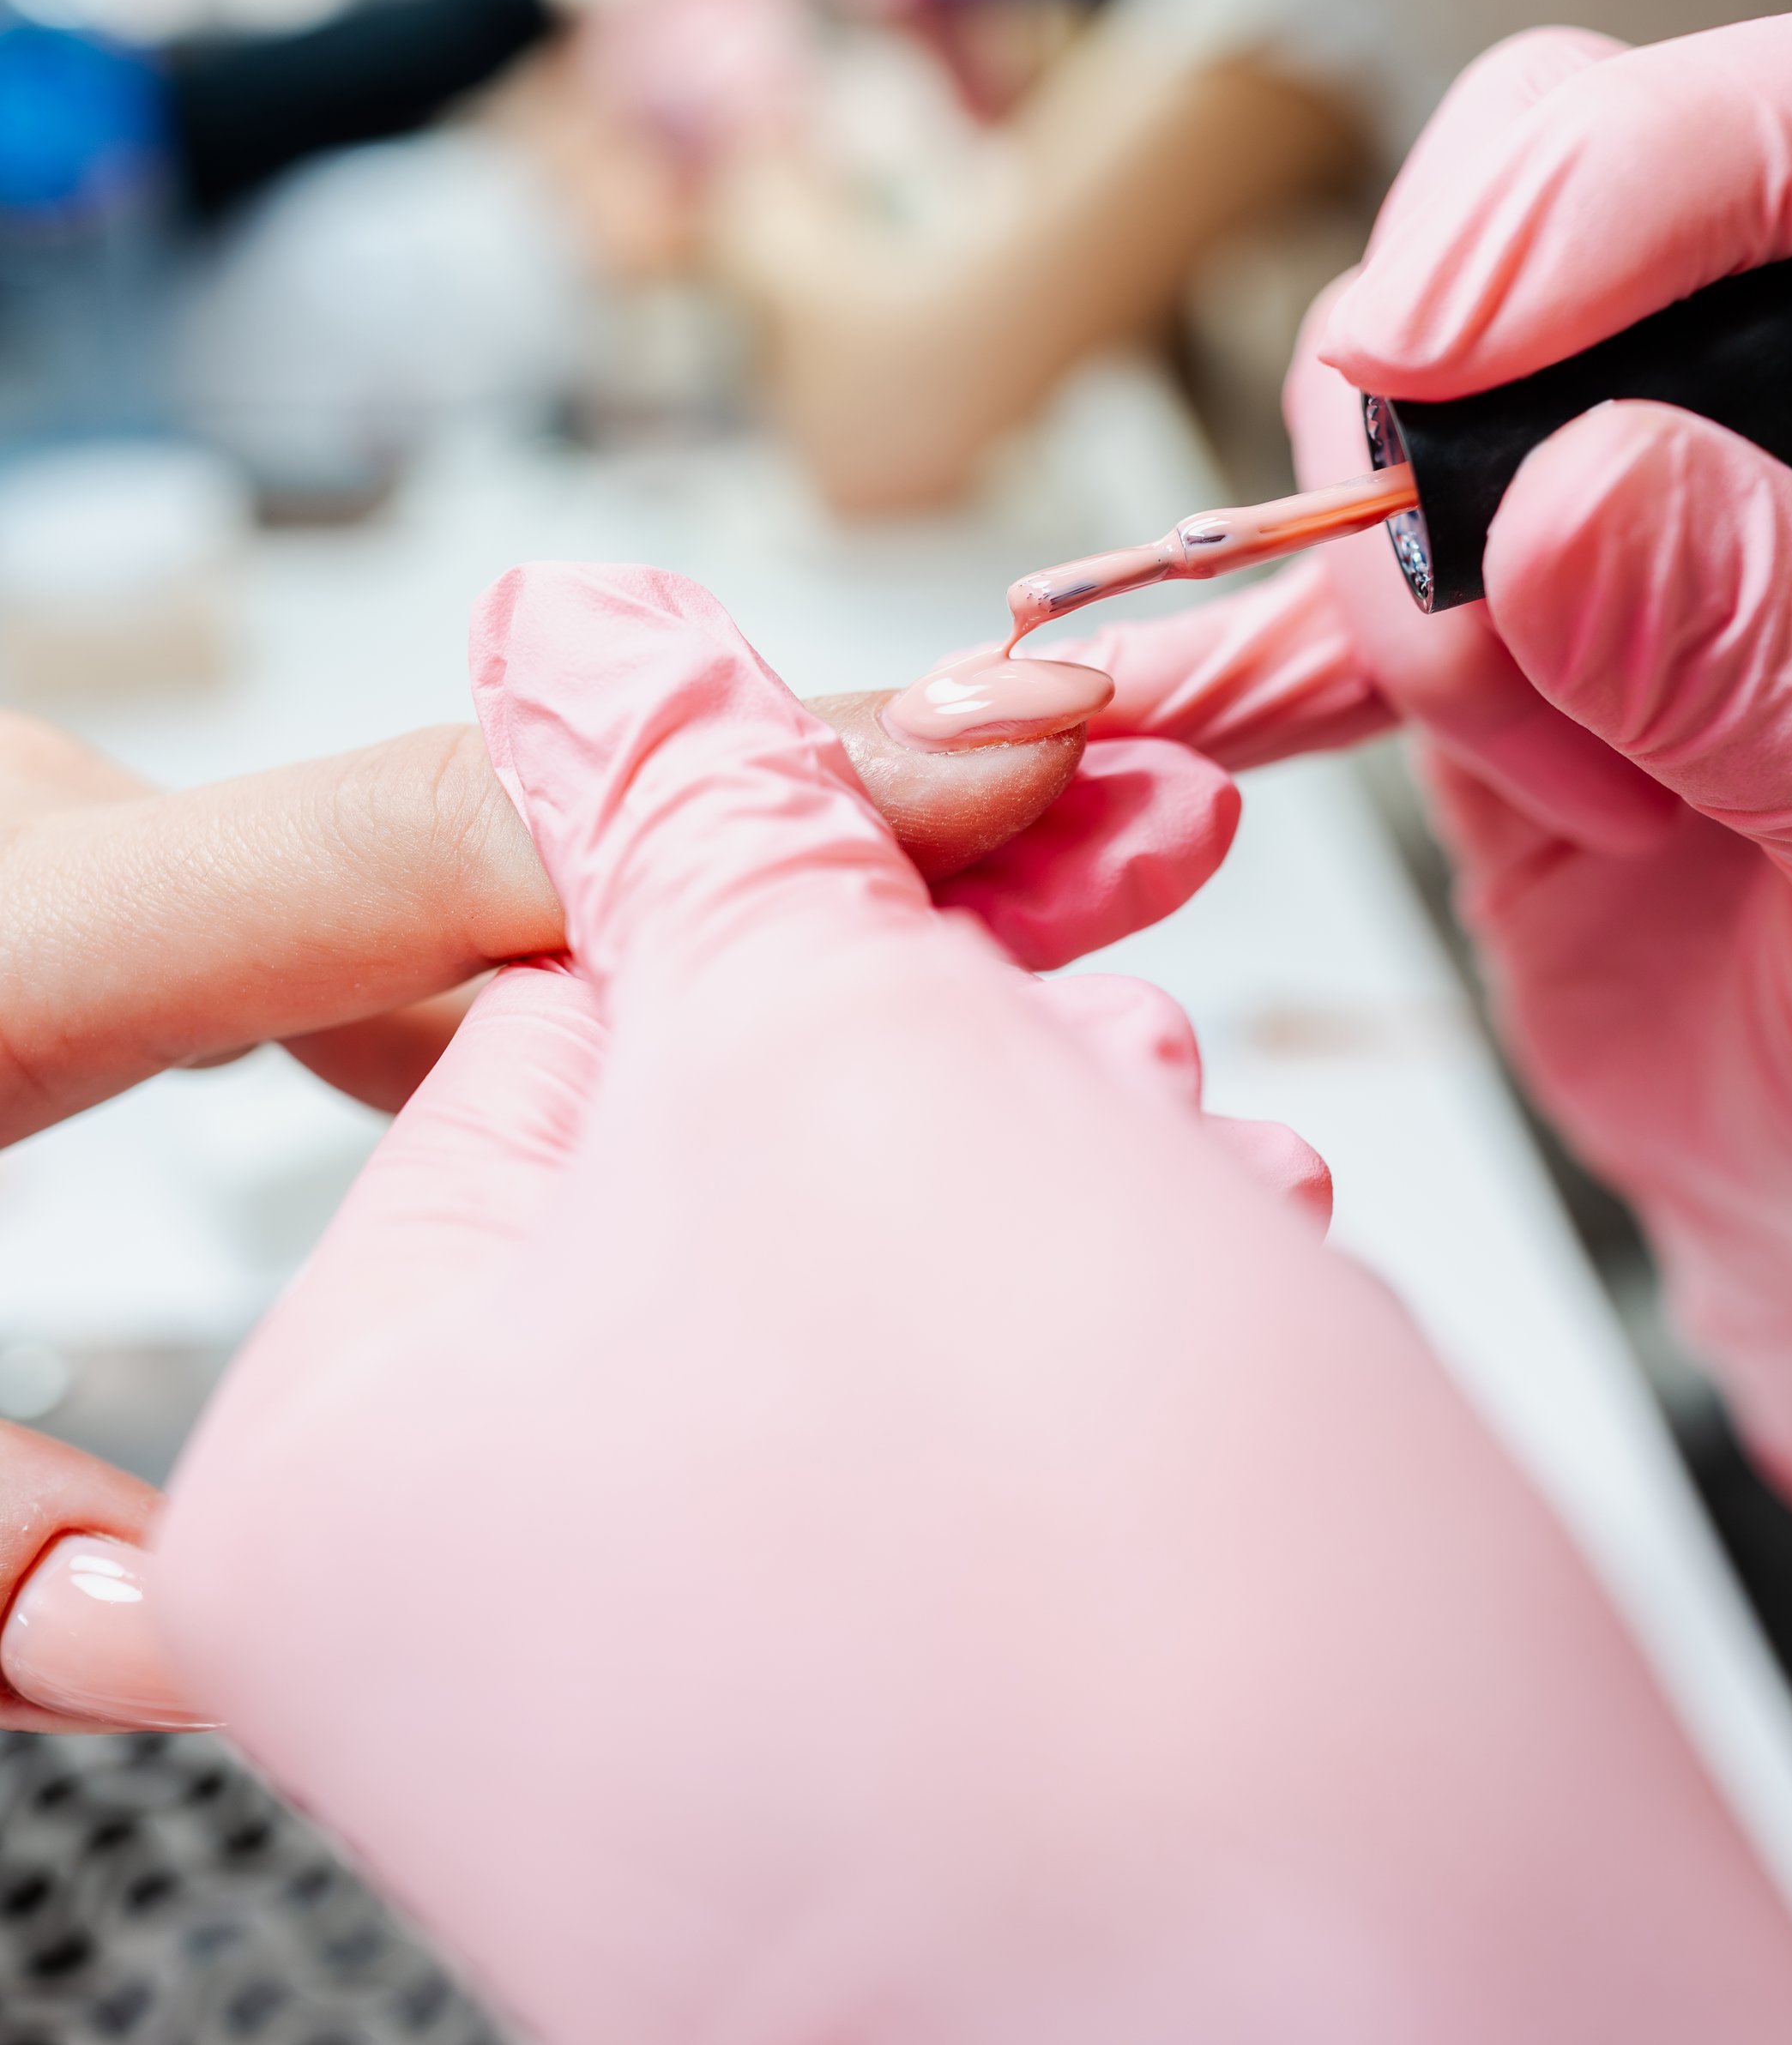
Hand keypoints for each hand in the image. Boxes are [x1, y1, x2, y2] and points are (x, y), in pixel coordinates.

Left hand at [0, 683, 1233, 1728]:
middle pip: (520, 828)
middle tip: (1102, 790)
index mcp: (14, 961)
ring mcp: (98, 830)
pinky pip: (376, 902)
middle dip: (823, 821)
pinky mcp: (105, 866)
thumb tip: (169, 1619)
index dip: (748, 797)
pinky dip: (547, 948)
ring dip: (717, 896)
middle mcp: (79, 844)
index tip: (1008, 753)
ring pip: (473, 860)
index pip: (449, 850)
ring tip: (987, 892)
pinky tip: (681, 1013)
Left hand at [153, 566, 1791, 2043]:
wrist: (1365, 2025)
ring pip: (850, 1277)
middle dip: (958, 1022)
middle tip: (1150, 951)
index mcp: (329, 1440)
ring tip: (1205, 1161)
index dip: (814, 842)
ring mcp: (653, 1664)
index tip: (1030, 760)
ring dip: (1047, 1164)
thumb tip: (579, 630)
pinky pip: (921, 1429)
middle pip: (718, 1137)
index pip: (556, 988)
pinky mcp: (837, 1714)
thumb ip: (663, 816)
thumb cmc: (1050, 1628)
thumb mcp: (815, 1066)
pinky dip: (1066, 1323)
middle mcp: (457, 1586)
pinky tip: (1198, 1279)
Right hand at [1088, 1, 1791, 1548]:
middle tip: (1490, 610)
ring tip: (1583, 794)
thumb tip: (1577, 500)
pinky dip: (1243, 650)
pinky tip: (1187, 712)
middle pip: (1585, 181)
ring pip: (1417, 366)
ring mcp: (1636, 492)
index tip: (1482, 333)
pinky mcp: (1492, 618)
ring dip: (1413, 587)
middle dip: (1475, 388)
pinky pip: (1325, 569)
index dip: (1679, 163)